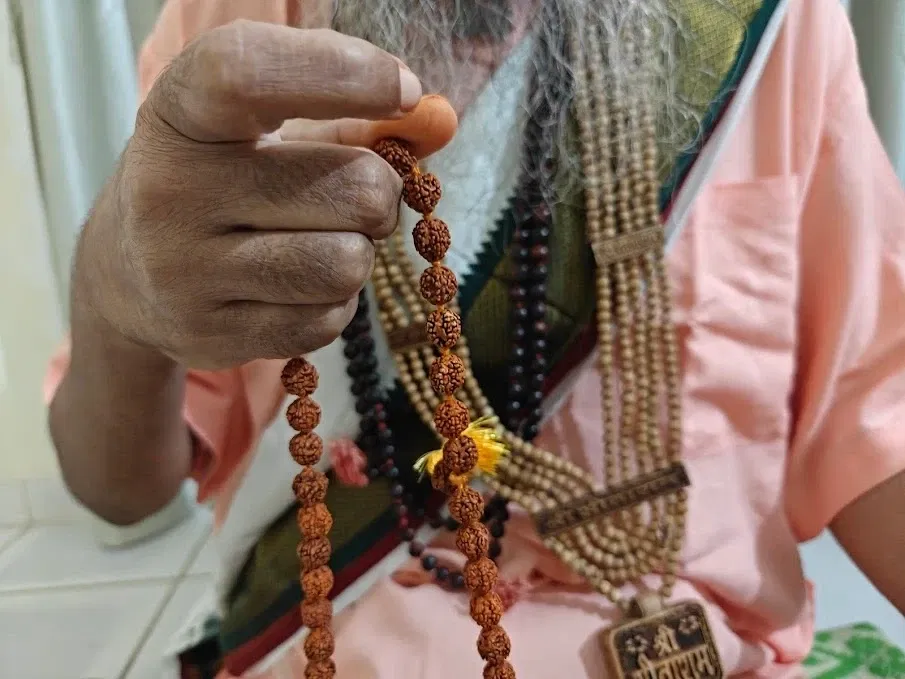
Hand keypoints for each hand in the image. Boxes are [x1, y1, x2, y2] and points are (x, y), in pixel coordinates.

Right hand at [77, 21, 422, 369]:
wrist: (129, 273)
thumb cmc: (223, 182)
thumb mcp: (266, 131)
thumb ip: (356, 118)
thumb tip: (441, 119)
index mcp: (181, 114)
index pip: (248, 74)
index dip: (341, 74)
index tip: (405, 91)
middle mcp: (170, 189)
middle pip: (353, 189)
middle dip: (378, 195)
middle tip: (353, 197)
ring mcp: (184, 271)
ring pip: (346, 265)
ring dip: (358, 254)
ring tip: (321, 242)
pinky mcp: (209, 335)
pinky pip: (326, 322)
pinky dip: (334, 305)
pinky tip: (297, 287)